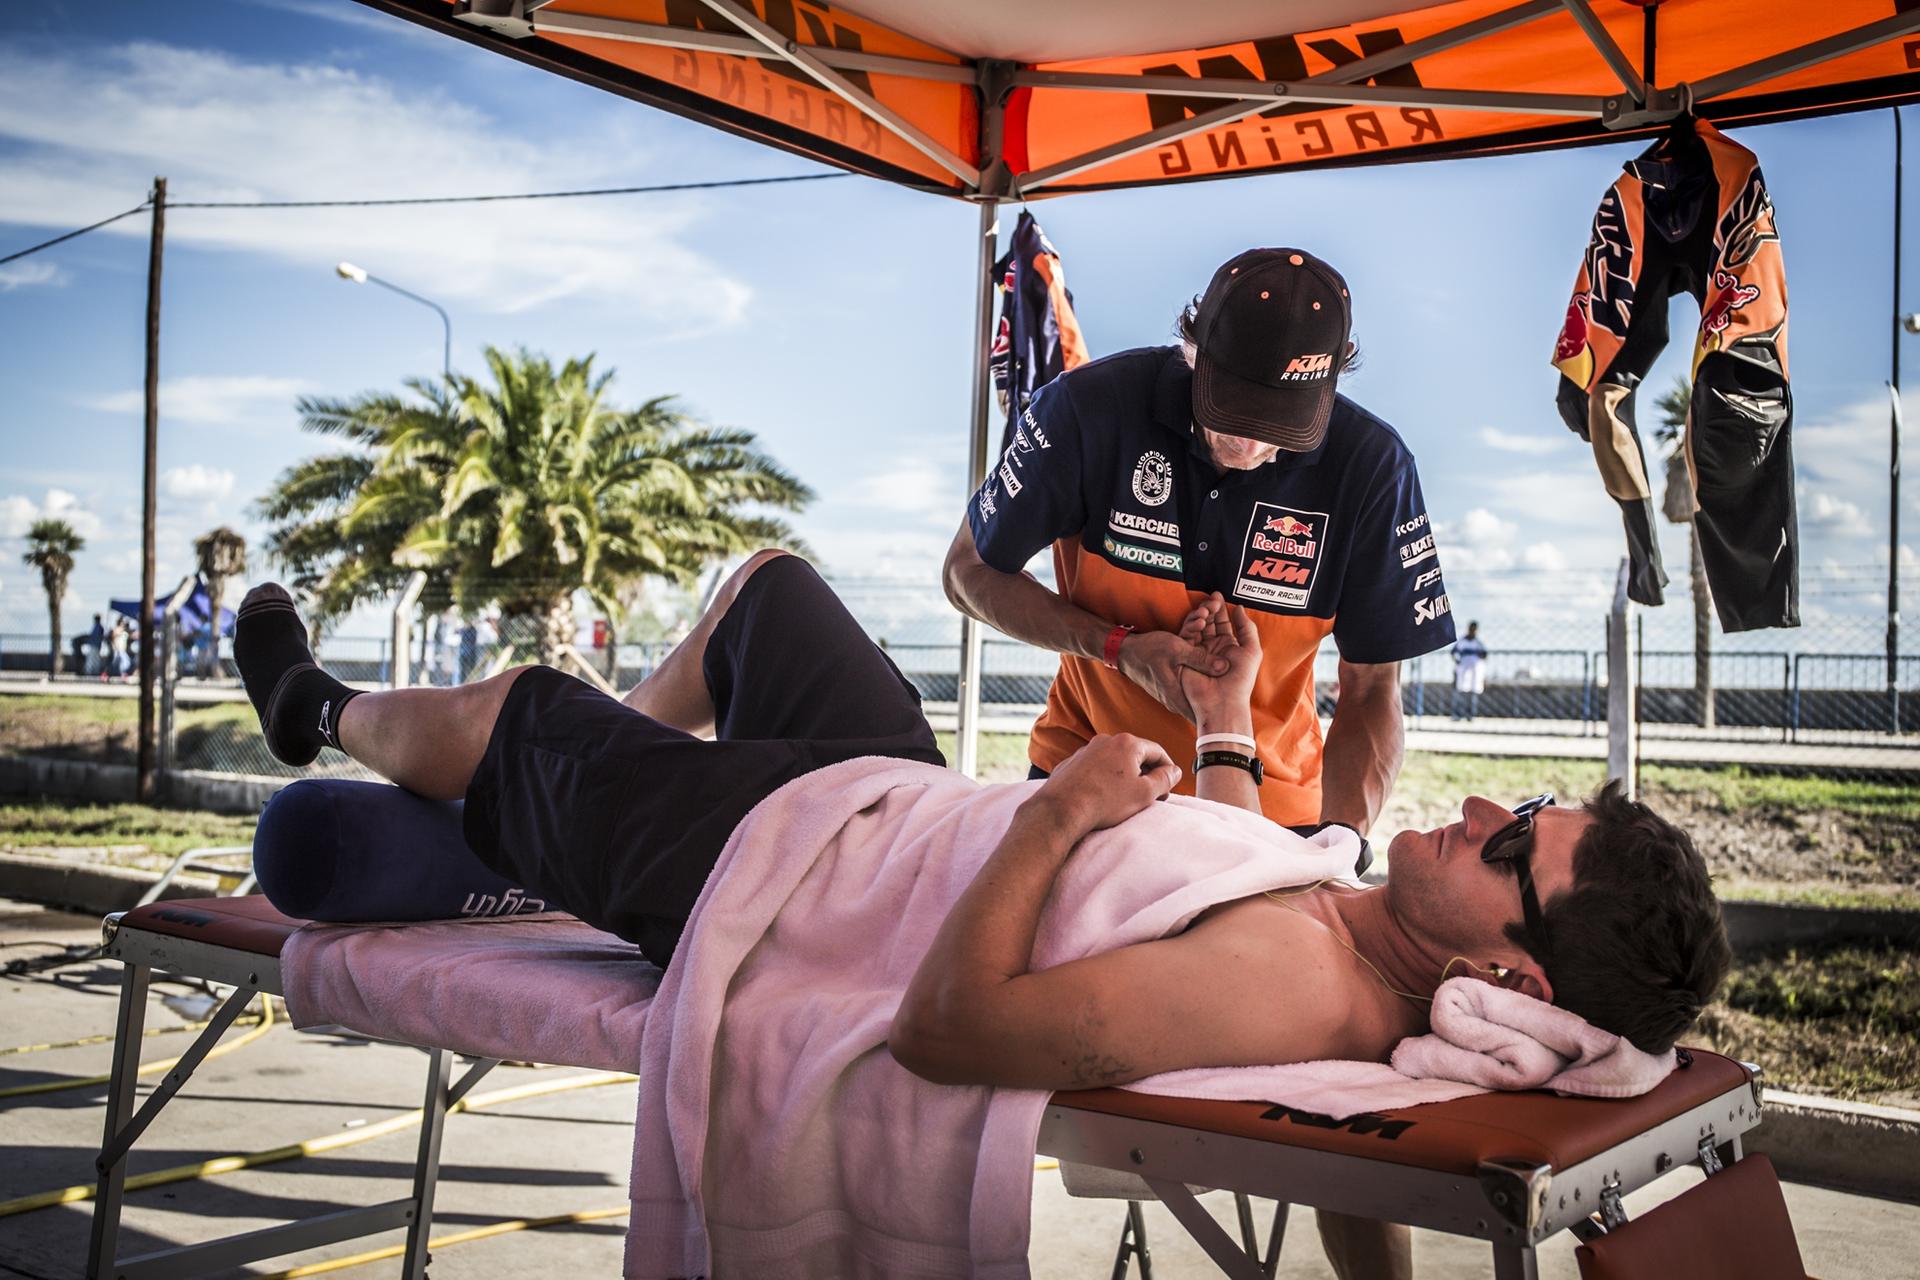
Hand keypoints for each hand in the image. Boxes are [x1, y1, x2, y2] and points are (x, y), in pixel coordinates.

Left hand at [1033, 733, 1182, 834]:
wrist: (1061, 810)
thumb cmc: (1105, 801)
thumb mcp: (1144, 793)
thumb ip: (1164, 780)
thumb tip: (1174, 771)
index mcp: (1127, 743)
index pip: (1157, 752)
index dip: (1168, 770)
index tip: (1169, 787)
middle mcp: (1105, 740)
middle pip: (1135, 755)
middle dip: (1146, 774)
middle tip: (1151, 796)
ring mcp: (1086, 750)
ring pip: (1114, 761)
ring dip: (1124, 776)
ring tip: (1126, 799)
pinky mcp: (1071, 763)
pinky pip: (1095, 768)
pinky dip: (1104, 779)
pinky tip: (1103, 797)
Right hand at [1115, 629, 1225, 721]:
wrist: (1126, 653)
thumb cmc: (1148, 651)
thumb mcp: (1176, 649)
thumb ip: (1201, 659)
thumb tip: (1224, 667)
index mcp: (1176, 695)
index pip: (1202, 714)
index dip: (1218, 716)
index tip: (1234, 715)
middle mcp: (1175, 700)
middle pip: (1202, 705)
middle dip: (1218, 697)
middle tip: (1233, 694)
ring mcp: (1173, 695)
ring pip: (1198, 694)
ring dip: (1210, 686)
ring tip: (1224, 681)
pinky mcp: (1172, 688)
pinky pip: (1191, 687)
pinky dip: (1201, 680)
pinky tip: (1209, 672)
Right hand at [1176, 593, 1261, 723]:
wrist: (1221, 702)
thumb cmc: (1240, 680)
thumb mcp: (1251, 651)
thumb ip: (1247, 628)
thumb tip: (1239, 608)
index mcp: (1228, 649)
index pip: (1222, 625)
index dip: (1221, 610)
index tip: (1218, 595)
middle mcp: (1212, 650)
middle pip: (1209, 624)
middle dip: (1210, 609)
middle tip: (1212, 595)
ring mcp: (1198, 654)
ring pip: (1197, 629)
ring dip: (1202, 616)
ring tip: (1207, 607)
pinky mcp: (1185, 658)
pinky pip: (1186, 638)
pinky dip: (1192, 626)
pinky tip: (1200, 619)